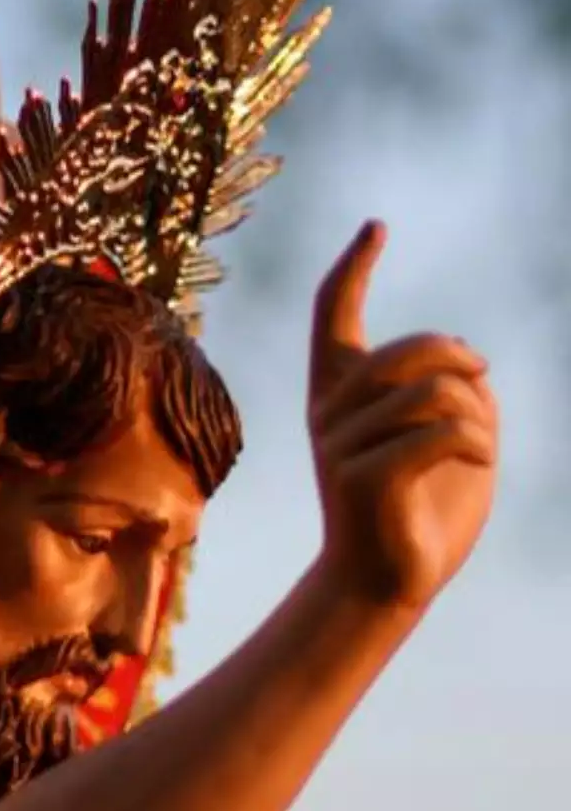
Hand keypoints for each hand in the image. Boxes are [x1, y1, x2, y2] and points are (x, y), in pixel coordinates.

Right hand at [308, 222, 497, 608]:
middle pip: (408, 349)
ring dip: (476, 414)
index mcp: (337, 395)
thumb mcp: (444, 436)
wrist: (385, 581)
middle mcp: (329, 412)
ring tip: (481, 442)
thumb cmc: (417, 508)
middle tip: (482, 376)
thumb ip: (452, 392)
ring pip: (431, 393)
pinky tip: (481, 459)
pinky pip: (440, 432)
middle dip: (459, 357)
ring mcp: (340, 446)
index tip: (374, 228)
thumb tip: (468, 364)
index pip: (332, 315)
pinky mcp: (362, 479)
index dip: (353, 268)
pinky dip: (477, 441)